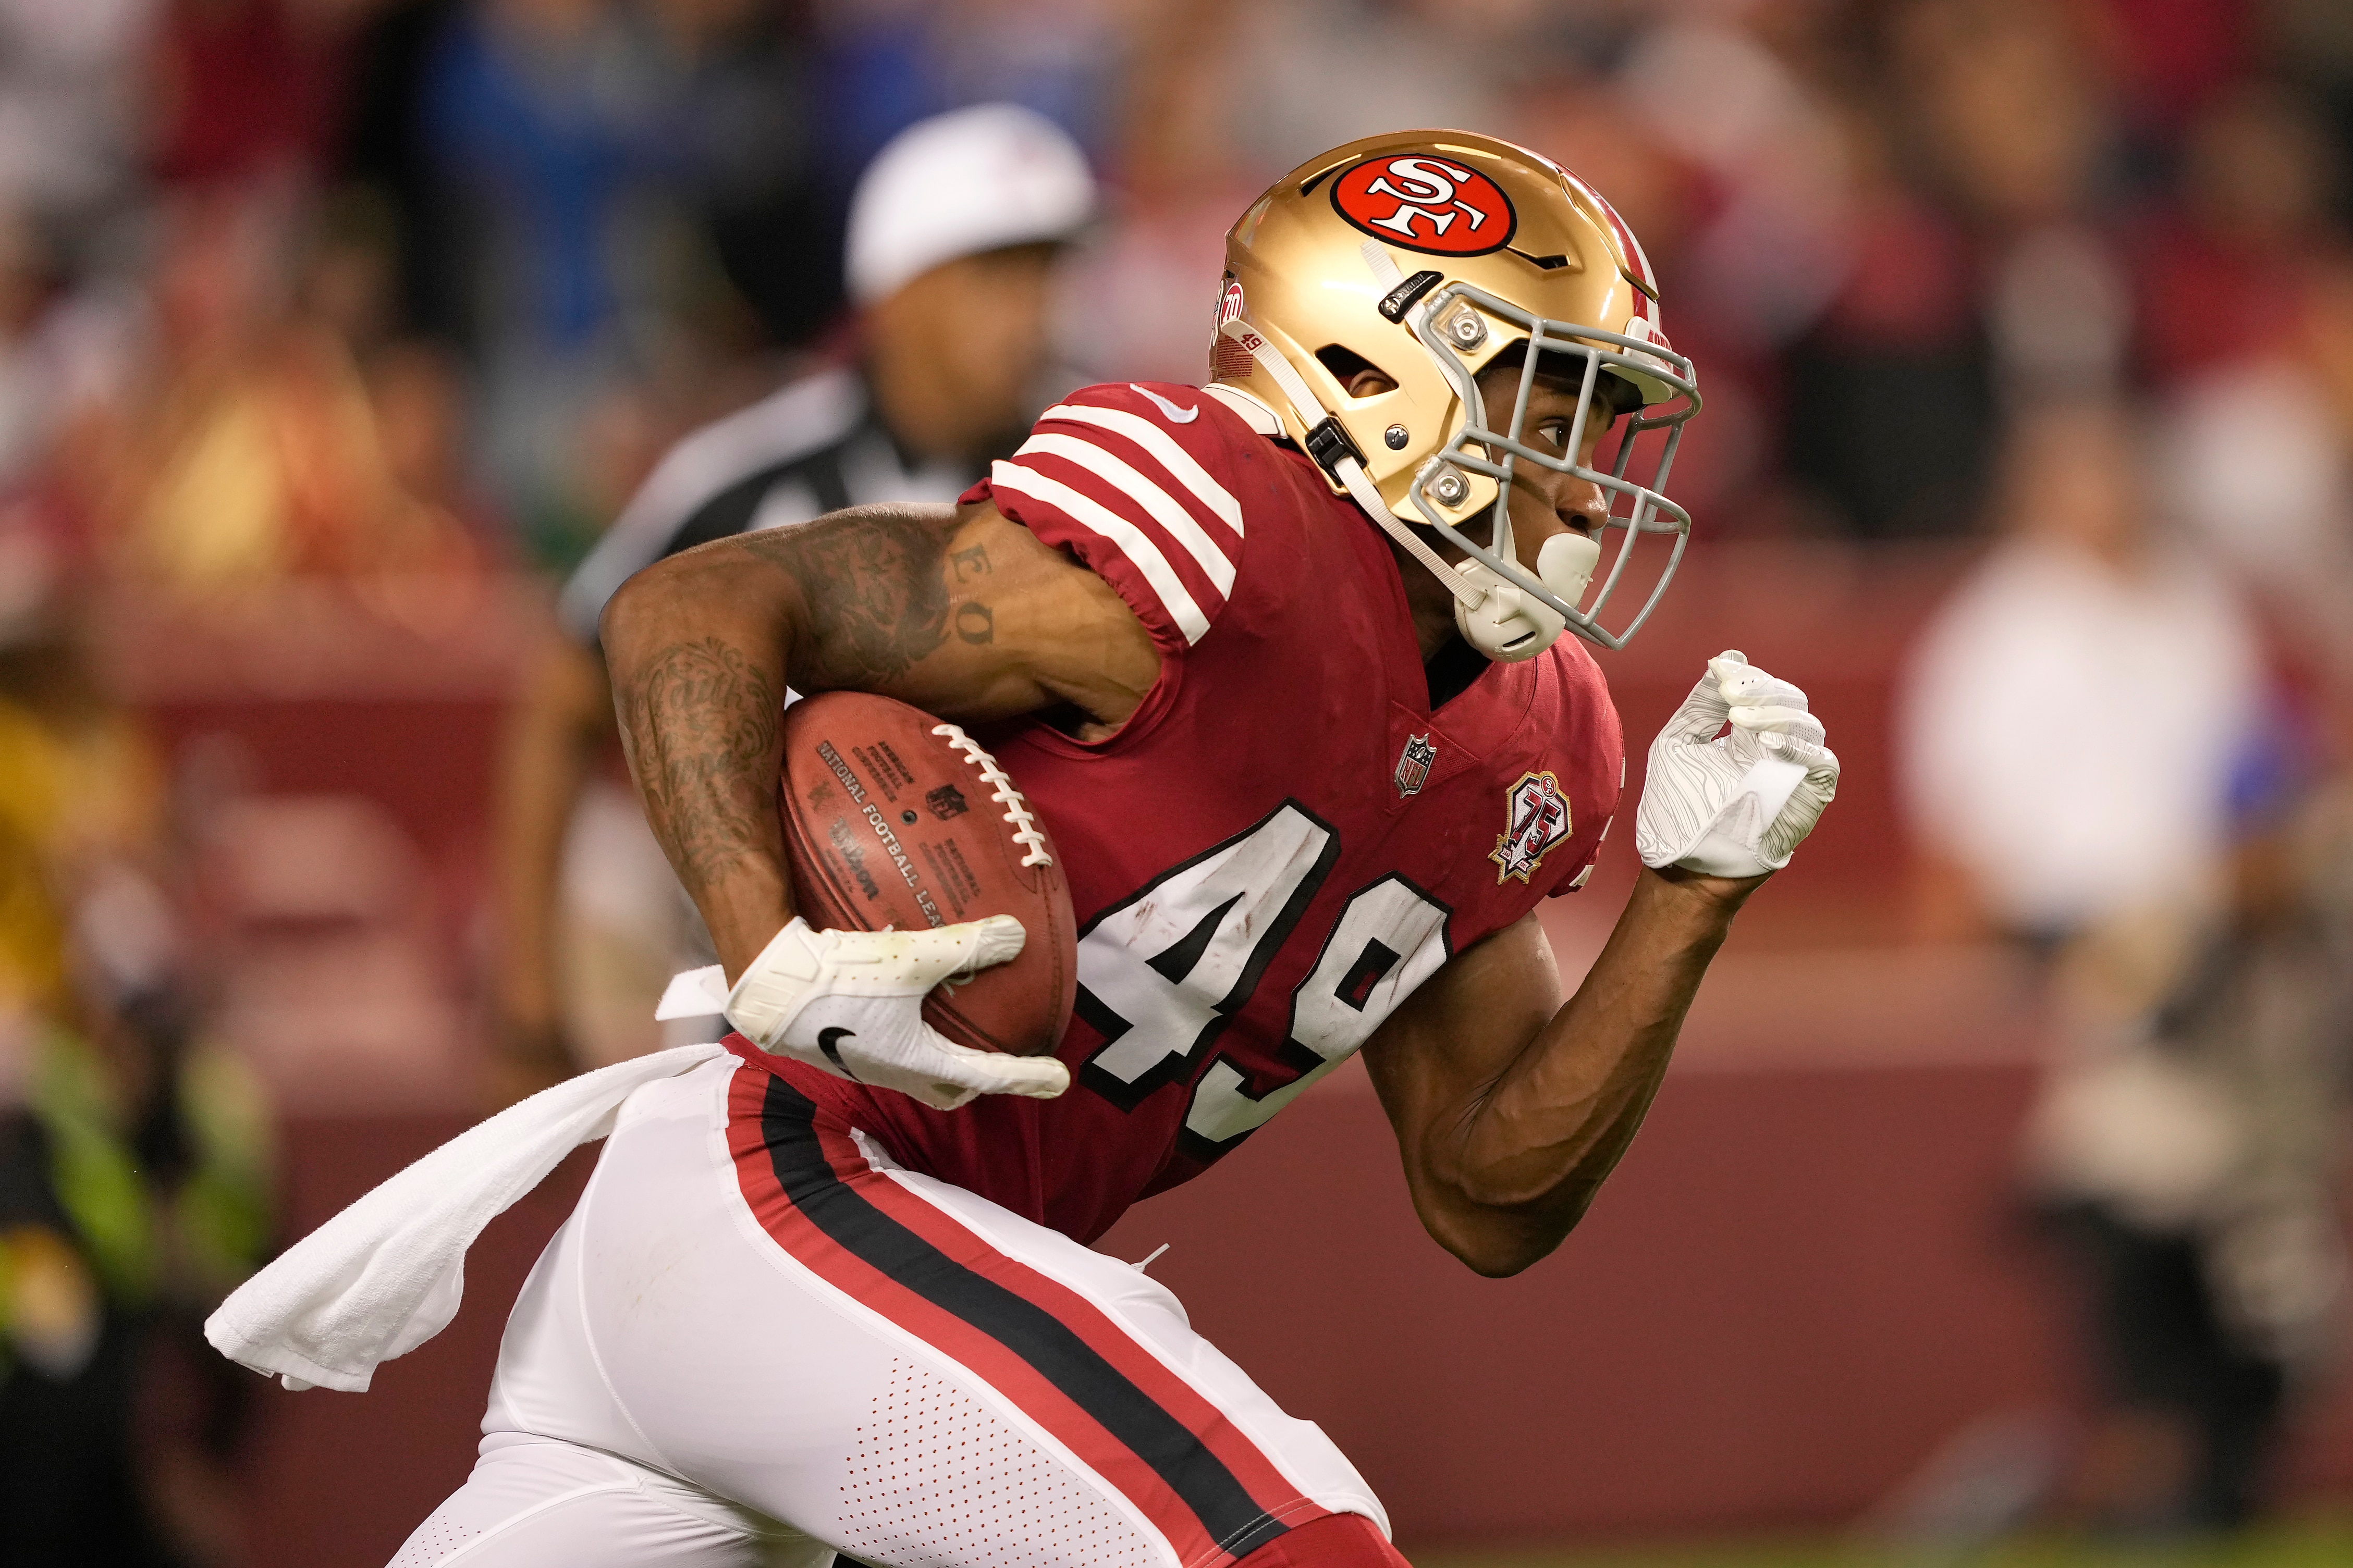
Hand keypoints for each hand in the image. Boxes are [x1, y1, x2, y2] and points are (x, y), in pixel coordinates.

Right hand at [725, 917, 1069, 1109]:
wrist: (763, 983)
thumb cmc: (835, 977)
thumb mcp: (906, 957)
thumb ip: (963, 947)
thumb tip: (1017, 936)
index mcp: (912, 1061)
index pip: (983, 1076)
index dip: (1023, 1077)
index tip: (1059, 1080)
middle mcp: (888, 1068)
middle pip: (945, 1087)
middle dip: (977, 1080)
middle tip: (1003, 1058)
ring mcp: (861, 1057)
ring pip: (916, 1067)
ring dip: (942, 1052)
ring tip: (957, 1021)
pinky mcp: (839, 1038)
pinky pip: (888, 1039)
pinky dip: (909, 1023)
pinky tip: (906, 987)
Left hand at [1635, 650, 1838, 878]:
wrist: (1680, 865)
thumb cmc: (1675, 810)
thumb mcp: (1677, 744)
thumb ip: (1701, 703)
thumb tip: (1727, 658)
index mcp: (1747, 735)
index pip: (1765, 691)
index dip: (1748, 678)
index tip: (1720, 672)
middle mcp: (1775, 751)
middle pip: (1792, 702)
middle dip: (1763, 691)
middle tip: (1732, 694)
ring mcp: (1792, 775)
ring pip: (1810, 728)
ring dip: (1778, 714)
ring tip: (1742, 718)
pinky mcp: (1804, 801)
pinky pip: (1823, 766)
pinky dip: (1803, 749)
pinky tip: (1771, 742)